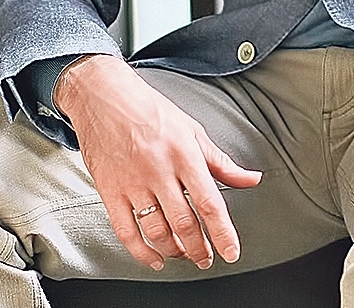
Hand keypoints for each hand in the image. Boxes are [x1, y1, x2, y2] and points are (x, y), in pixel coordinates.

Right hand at [53, 54, 261, 271]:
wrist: (103, 95)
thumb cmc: (149, 109)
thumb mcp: (191, 129)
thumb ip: (220, 161)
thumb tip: (251, 179)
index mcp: (183, 153)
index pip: (209, 202)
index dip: (222, 232)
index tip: (231, 251)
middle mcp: (158, 170)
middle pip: (184, 223)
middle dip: (200, 248)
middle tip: (207, 258)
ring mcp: (132, 182)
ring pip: (157, 231)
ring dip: (175, 251)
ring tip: (185, 254)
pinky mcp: (110, 190)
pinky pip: (126, 231)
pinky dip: (141, 252)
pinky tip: (154, 258)